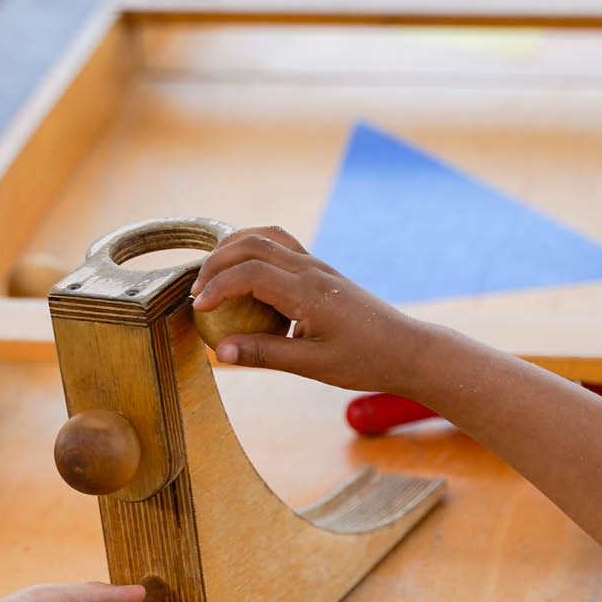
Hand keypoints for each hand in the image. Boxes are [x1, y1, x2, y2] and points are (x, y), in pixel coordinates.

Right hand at [189, 226, 428, 393]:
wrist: (405, 348)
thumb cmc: (363, 361)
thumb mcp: (311, 365)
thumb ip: (263, 354)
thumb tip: (218, 352)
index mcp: (307, 292)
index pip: (249, 273)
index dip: (217, 287)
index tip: (198, 310)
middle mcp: (310, 270)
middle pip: (251, 244)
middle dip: (216, 263)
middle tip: (195, 293)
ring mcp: (317, 265)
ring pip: (265, 237)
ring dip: (233, 249)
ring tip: (212, 275)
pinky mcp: (320, 270)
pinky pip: (280, 245)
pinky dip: (253, 250)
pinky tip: (243, 275)